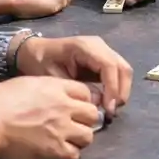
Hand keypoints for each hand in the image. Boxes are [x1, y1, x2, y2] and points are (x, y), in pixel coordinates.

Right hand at [0, 76, 101, 158]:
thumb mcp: (24, 84)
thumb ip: (44, 89)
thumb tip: (48, 96)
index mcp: (56, 87)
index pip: (85, 92)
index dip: (81, 101)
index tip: (74, 108)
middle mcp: (64, 107)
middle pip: (92, 114)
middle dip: (85, 120)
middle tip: (73, 125)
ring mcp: (61, 129)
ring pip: (88, 136)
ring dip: (79, 138)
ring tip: (66, 140)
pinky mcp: (54, 150)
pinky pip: (74, 155)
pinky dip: (68, 154)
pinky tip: (57, 152)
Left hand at [15, 35, 132, 116]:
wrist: (34, 52)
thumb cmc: (41, 64)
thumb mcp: (55, 79)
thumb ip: (78, 90)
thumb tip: (99, 103)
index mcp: (85, 47)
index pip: (109, 66)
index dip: (112, 88)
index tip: (108, 109)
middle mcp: (98, 45)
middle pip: (122, 67)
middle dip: (121, 91)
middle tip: (111, 112)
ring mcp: (102, 50)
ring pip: (123, 70)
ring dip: (121, 90)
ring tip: (111, 109)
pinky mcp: (102, 58)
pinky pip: (117, 72)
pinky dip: (116, 87)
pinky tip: (108, 102)